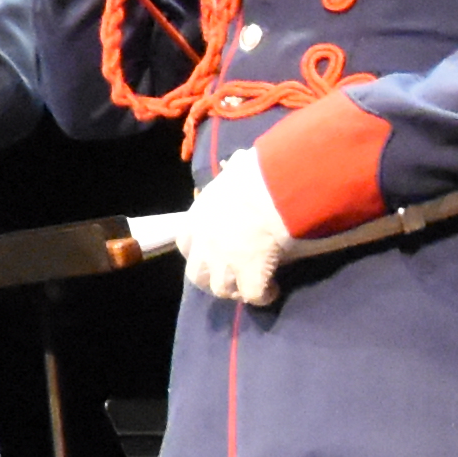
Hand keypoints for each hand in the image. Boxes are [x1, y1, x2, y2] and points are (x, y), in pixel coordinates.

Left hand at [176, 144, 293, 307]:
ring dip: (235, 289)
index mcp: (198, 218)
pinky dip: (263, 296)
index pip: (184, 241)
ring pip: (221, 289)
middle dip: (211, 277)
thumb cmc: (253, 175)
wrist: (268, 193)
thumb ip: (233, 171)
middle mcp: (205, 246)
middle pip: (197, 275)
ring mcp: (225, 265)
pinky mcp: (249, 278)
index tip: (213, 249)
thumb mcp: (235, 169)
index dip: (198, 249)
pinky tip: (273, 290)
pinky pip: (253, 296)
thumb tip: (240, 160)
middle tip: (231, 275)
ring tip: (250, 285)